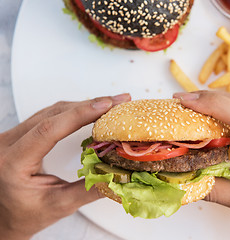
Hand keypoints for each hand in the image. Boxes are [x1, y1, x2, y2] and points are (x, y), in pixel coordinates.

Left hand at [0, 93, 130, 239]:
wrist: (6, 215)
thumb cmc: (26, 214)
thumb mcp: (60, 205)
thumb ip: (90, 189)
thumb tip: (120, 175)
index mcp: (13, 163)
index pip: (48, 130)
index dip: (79, 114)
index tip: (105, 105)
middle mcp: (7, 144)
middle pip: (53, 114)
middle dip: (88, 106)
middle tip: (117, 102)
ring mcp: (12, 136)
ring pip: (51, 111)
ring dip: (83, 106)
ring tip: (110, 105)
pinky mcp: (20, 133)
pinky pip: (48, 115)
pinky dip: (72, 111)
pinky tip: (89, 110)